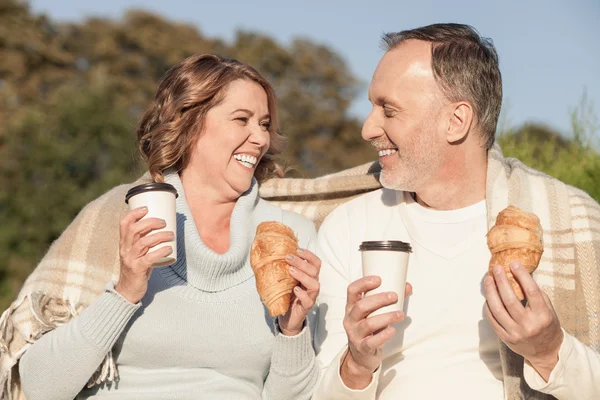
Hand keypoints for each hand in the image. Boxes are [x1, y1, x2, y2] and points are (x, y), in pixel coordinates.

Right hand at [115, 207, 174, 303]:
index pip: (124, 224)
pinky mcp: (137, 269)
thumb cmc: (136, 268)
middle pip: (134, 230)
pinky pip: (149, 258)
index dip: (134, 213)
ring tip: (171, 235)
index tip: (146, 208)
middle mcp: (125, 249)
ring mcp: (130, 259)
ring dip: (159, 236)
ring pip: (143, 243)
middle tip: (164, 222)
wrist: (127, 290)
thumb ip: (145, 241)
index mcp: (124, 243)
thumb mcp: (136, 252)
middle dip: (150, 222)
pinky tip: (169, 248)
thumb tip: (164, 227)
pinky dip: (160, 251)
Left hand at [277, 248, 320, 335]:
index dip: (309, 255)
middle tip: (288, 257)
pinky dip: (302, 294)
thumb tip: (271, 254)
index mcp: (309, 276)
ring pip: (315, 284)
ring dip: (303, 275)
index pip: (315, 263)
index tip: (297, 249)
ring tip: (291, 271)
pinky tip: (294, 289)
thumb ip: (283, 269)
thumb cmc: (286, 296)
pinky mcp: (306, 307)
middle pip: (314, 270)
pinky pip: (309, 300)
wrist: (286, 316)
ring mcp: (311, 296)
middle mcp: (312, 284)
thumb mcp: (285, 280)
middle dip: (302, 262)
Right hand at [341, 276, 411, 388]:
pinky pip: (372, 341)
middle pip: (361, 306)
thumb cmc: (369, 328)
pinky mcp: (362, 347)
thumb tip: (407, 286)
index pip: (352, 291)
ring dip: (386, 317)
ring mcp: (354, 334)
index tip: (379, 279)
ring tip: (400, 314)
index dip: (363, 283)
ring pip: (368, 324)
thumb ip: (389, 300)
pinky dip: (384, 335)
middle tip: (395, 296)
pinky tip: (392, 330)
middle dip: (379, 299)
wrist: (361, 354)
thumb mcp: (374, 312)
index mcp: (351, 307)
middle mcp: (350, 319)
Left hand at [484, 261, 562, 380]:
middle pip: (509, 299)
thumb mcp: (548, 309)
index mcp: (542, 315)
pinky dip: (488, 306)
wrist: (546, 351)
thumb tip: (518, 274)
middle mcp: (528, 324)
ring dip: (490, 291)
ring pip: (497, 308)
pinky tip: (488, 296)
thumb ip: (535, 294)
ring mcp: (515, 332)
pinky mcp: (505, 338)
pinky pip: (492, 319)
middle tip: (496, 268)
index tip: (513, 263)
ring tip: (488, 279)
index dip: (522, 275)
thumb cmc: (547, 325)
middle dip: (501, 281)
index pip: (531, 291)